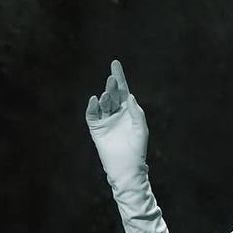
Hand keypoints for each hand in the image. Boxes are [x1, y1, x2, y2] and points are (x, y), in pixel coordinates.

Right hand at [84, 58, 148, 186]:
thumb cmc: (137, 150)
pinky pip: (92, 115)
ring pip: (103, 103)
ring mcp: (105, 120)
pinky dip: (92, 107)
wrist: (127, 168)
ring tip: (106, 95)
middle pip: (112, 95)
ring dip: (104, 97)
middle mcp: (115, 113)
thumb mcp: (141, 130)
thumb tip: (129, 96)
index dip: (119, 77)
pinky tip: (95, 100)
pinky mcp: (96, 128)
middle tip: (112, 80)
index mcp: (127, 111)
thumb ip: (136, 113)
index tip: (115, 63)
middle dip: (112, 86)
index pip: (122, 91)